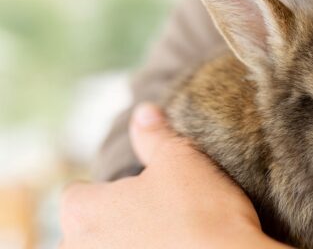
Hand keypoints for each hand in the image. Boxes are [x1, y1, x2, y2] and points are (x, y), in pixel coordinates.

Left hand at [59, 103, 291, 248]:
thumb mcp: (180, 160)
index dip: (107, 190)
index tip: (135, 191)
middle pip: (87, 228)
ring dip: (125, 242)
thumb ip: (154, 135)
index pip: (77, 194)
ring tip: (164, 236)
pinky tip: (172, 248)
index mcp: (82, 211)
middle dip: (113, 220)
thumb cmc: (200, 213)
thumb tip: (144, 113)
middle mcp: (79, 248)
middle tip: (154, 215)